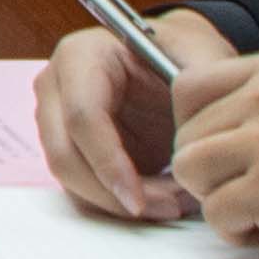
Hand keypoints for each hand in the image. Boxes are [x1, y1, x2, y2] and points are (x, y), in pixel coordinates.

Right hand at [38, 2, 235, 221]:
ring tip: (175, 199)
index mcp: (81, 55)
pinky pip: (83, 189)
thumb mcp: (199, 52)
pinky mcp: (71, 149)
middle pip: (64, 155)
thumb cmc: (180, 52)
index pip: (81, 115)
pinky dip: (119, 203)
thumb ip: (202, 80)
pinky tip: (161, 198)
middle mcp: (56, 88)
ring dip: (120, 202)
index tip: (140, 199)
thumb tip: (196, 121)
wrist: (173, 62)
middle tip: (168, 206)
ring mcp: (56, 121)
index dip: (108, 162)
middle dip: (113, 193)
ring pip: (71, 179)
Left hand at [157, 50, 258, 258]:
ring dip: (218, 200)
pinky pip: (215, 213)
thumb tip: (201, 128)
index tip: (224, 155)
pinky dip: (238, 232)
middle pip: (186, 135)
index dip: (196, 129)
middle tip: (255, 190)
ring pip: (190, 170)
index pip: (189, 86)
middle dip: (210, 173)